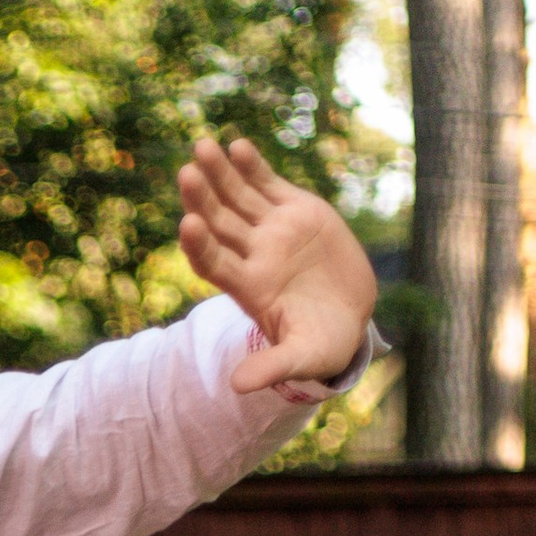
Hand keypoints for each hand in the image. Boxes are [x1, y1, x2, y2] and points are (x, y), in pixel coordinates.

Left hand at [177, 135, 377, 395]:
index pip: (214, 263)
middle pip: (219, 224)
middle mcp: (253, 255)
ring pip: (238, 198)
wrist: (349, 318)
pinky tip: (237, 147)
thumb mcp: (301, 358)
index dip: (200, 245)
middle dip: (203, 199)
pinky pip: (267, 185)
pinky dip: (253, 167)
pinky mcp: (295, 210)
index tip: (187, 225)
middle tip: (185, 173)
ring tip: (203, 147)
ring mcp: (272, 231)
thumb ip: (271, 367)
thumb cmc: (322, 345)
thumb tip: (236, 387)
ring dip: (219, 174)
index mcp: (249, 288)